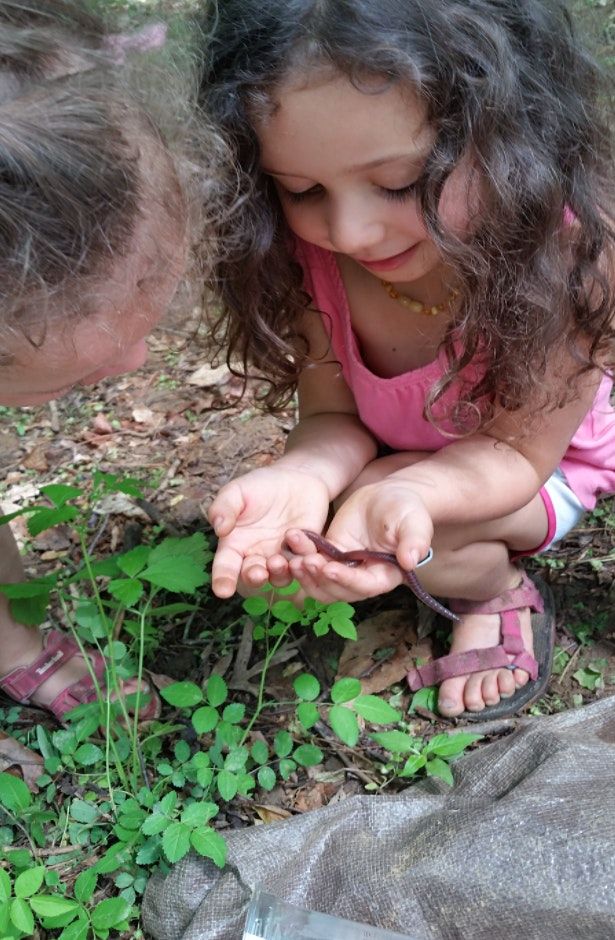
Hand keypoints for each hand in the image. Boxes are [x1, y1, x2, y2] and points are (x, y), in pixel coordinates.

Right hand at [208, 467, 329, 597]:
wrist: (295, 478)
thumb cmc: (260, 486)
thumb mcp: (237, 491)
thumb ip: (224, 507)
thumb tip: (218, 528)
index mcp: (235, 545)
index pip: (226, 567)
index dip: (223, 580)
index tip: (222, 591)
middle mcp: (257, 556)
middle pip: (253, 576)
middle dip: (254, 578)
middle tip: (257, 573)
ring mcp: (281, 557)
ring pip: (280, 576)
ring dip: (278, 573)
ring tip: (277, 561)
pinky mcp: (305, 553)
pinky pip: (304, 562)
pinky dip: (303, 559)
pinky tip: (301, 546)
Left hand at [285, 480, 432, 601]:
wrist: (388, 496)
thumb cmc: (406, 510)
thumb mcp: (414, 523)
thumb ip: (415, 541)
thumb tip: (411, 560)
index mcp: (385, 576)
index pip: (364, 586)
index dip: (346, 580)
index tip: (330, 568)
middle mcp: (362, 578)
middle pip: (337, 590)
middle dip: (320, 579)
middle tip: (304, 562)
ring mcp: (344, 568)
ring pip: (320, 583)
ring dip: (305, 574)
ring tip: (292, 557)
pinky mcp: (330, 554)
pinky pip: (312, 561)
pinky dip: (300, 555)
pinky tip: (292, 541)